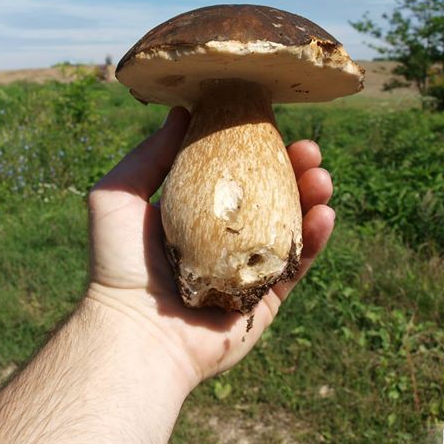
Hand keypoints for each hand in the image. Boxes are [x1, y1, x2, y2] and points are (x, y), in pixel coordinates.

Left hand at [86, 107, 334, 388]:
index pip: (231, 173)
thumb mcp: (118, 195)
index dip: (254, 148)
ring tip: (321, 174)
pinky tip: (325, 213)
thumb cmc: (118, 263)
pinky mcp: (265, 300)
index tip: (271, 123)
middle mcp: (221, 240)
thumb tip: (181, 112)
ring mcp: (245, 270)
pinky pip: (297, 266)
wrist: (134, 331)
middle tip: (308, 148)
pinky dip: (316, 240)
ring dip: (311, 198)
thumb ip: (148, 155)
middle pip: (268, 197)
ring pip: (289, 227)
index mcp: (191, 215)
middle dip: (292, 169)